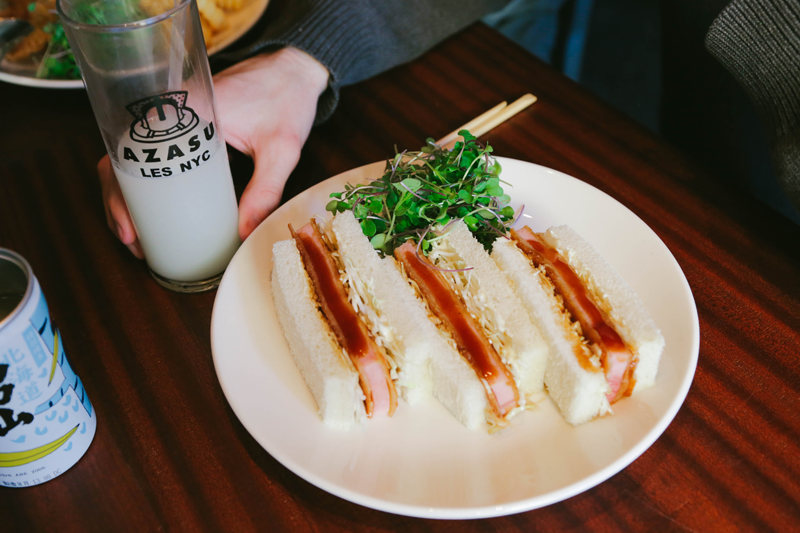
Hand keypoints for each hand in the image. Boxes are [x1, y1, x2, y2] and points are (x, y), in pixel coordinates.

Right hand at [98, 47, 328, 253]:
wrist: (293, 68)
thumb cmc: (286, 100)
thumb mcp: (281, 151)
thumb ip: (265, 191)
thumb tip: (244, 234)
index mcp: (182, 112)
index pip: (130, 155)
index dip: (120, 197)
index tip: (132, 229)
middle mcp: (167, 111)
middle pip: (122, 161)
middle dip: (119, 206)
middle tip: (134, 242)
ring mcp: (171, 117)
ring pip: (132, 159)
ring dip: (128, 197)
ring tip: (138, 236)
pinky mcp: (181, 124)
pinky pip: (152, 154)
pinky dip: (146, 183)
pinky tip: (153, 211)